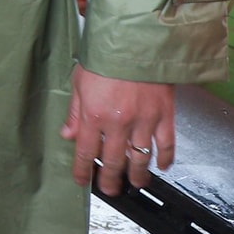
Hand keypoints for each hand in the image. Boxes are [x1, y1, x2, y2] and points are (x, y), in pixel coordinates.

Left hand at [61, 65, 175, 195]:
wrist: (135, 43)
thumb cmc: (104, 58)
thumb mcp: (79, 82)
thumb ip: (74, 112)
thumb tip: (67, 135)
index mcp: (93, 115)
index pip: (84, 151)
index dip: (81, 170)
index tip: (81, 180)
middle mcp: (118, 123)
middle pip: (112, 160)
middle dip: (109, 179)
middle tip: (109, 190)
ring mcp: (143, 121)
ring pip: (140, 158)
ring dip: (137, 175)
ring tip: (135, 184)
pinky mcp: (164, 115)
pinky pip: (166, 144)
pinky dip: (165, 158)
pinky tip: (162, 166)